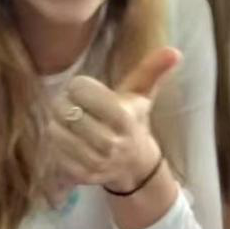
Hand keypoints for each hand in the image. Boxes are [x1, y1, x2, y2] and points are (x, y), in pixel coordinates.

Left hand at [49, 48, 180, 193]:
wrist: (135, 165)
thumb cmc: (133, 120)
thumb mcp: (143, 94)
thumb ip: (153, 70)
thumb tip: (174, 51)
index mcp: (125, 119)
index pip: (89, 96)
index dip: (80, 86)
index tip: (79, 86)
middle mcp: (112, 143)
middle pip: (71, 114)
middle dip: (63, 103)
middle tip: (65, 100)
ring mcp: (97, 163)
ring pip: (59, 135)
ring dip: (55, 122)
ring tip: (61, 116)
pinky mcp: (83, 176)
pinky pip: (57, 155)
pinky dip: (55, 144)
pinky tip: (63, 136)